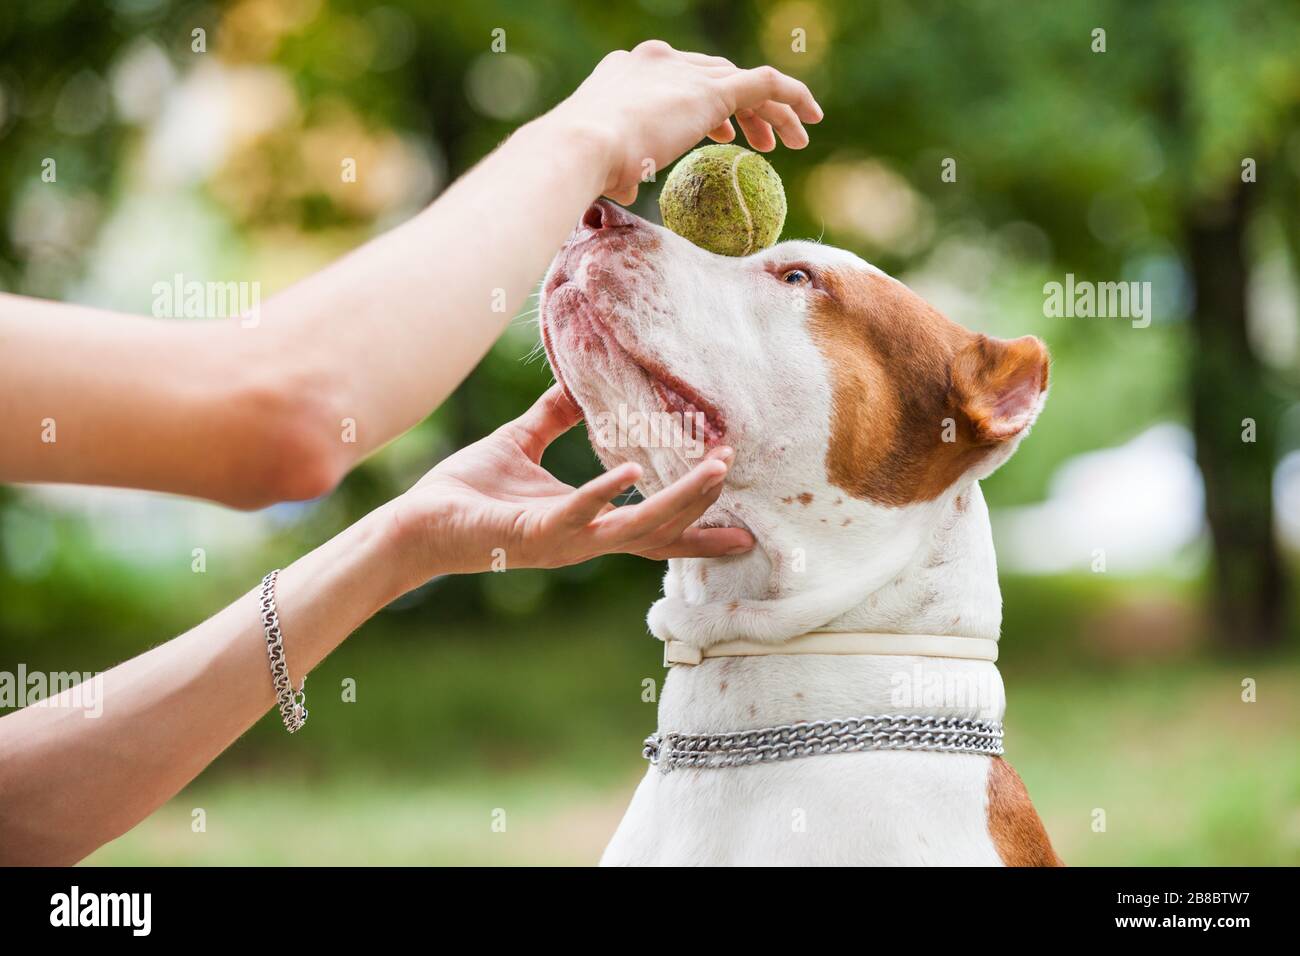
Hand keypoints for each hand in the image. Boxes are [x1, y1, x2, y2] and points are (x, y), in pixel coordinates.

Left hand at [388, 386, 753, 581]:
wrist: (416, 521)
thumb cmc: (467, 489)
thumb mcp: (521, 443)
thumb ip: (553, 418)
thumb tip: (577, 383)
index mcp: (586, 522)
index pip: (654, 530)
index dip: (697, 527)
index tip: (744, 526)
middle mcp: (583, 539)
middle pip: (659, 531)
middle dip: (702, 505)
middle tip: (736, 473)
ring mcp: (561, 541)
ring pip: (634, 527)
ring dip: (677, 500)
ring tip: (715, 470)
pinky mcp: (532, 535)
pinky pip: (575, 515)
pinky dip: (603, 494)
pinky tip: (630, 469)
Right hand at [549, 39, 822, 204]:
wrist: (581, 147)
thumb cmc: (581, 166)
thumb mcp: (603, 164)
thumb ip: (619, 170)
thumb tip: (621, 187)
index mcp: (628, 71)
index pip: (679, 78)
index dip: (706, 106)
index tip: (722, 136)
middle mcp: (659, 60)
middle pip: (715, 75)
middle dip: (741, 109)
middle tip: (760, 144)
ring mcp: (686, 71)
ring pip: (743, 82)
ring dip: (770, 112)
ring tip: (791, 143)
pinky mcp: (713, 88)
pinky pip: (765, 84)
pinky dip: (791, 97)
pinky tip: (812, 118)